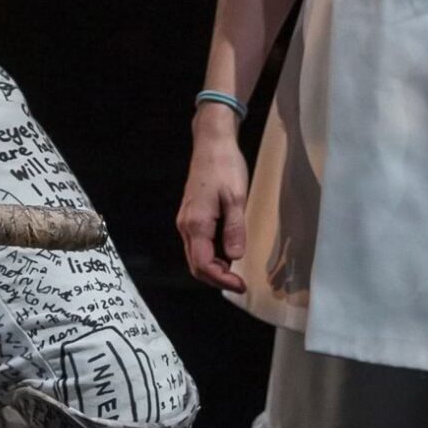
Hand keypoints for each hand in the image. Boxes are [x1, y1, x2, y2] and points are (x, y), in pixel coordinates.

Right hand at [178, 118, 251, 292]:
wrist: (211, 143)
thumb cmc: (225, 166)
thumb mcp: (236, 197)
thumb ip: (234, 228)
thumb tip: (235, 256)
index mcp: (196, 223)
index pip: (204, 264)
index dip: (222, 279)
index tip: (241, 285)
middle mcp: (185, 225)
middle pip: (196, 265)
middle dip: (216, 278)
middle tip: (240, 282)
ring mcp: (186, 221)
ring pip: (195, 256)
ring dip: (214, 268)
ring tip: (236, 271)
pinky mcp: (191, 216)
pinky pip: (197, 245)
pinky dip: (211, 256)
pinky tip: (228, 253)